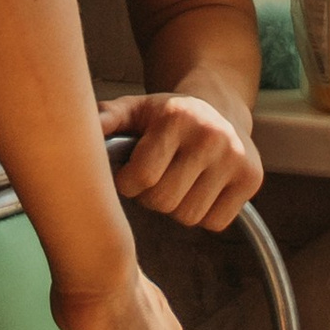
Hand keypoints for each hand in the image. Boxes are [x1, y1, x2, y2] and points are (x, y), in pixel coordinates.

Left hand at [106, 90, 262, 234]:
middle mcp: (210, 136)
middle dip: (150, 197)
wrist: (219, 106)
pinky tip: (199, 190)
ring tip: (177, 183)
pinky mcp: (252, 178)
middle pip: (164, 201)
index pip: (141, 177)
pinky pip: (216, 222)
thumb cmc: (168, 116)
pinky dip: (203, 214)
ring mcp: (235, 158)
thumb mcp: (136, 109)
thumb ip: (107, 118)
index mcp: (176, 118)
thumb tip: (76, 126)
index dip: (128, 184)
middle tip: (154, 180)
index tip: (130, 175)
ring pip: (189, 216)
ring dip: (176, 208)